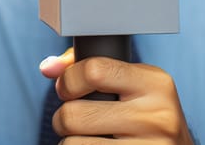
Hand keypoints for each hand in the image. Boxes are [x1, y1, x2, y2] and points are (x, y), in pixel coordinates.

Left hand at [40, 49, 193, 142]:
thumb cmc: (144, 115)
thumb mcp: (131, 85)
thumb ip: (85, 68)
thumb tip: (47, 67)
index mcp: (155, 83)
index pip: (94, 70)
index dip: (69, 80)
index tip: (66, 88)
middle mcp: (158, 116)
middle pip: (75, 113)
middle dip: (63, 117)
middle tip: (73, 119)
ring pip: (74, 144)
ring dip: (70, 141)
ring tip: (86, 138)